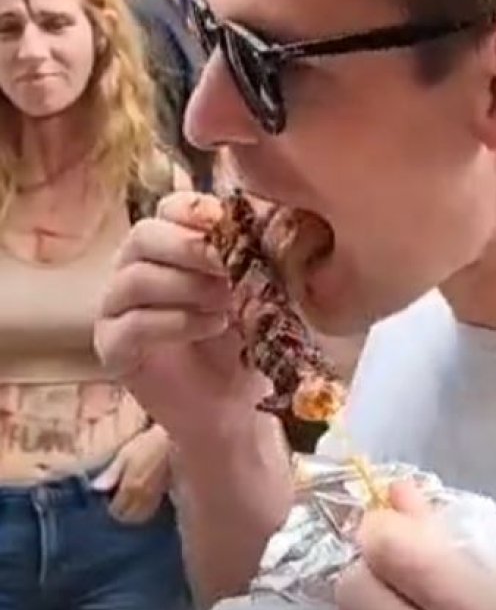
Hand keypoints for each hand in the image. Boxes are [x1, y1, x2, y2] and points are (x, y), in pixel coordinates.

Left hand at [92, 423, 171, 523]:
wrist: (171, 442)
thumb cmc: (146, 445)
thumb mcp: (125, 454)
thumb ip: (111, 473)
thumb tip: (95, 488)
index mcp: (130, 487)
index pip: (116, 509)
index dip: (110, 506)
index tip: (107, 499)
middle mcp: (142, 497)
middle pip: (128, 517)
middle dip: (121, 513)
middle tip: (116, 503)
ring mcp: (155, 497)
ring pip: (141, 516)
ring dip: (133, 514)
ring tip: (129, 504)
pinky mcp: (165, 493)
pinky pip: (152, 509)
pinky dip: (145, 510)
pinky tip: (142, 501)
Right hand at [93, 191, 271, 446]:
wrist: (237, 401)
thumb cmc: (247, 337)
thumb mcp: (260, 289)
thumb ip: (256, 255)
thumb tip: (269, 221)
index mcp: (171, 244)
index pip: (169, 207)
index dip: (198, 210)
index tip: (229, 225)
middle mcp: (135, 268)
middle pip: (144, 235)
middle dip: (190, 246)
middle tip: (229, 264)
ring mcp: (118, 308)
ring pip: (135, 278)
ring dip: (187, 286)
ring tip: (227, 303)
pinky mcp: (113, 348)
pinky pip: (131, 325)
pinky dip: (176, 322)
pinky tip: (213, 326)